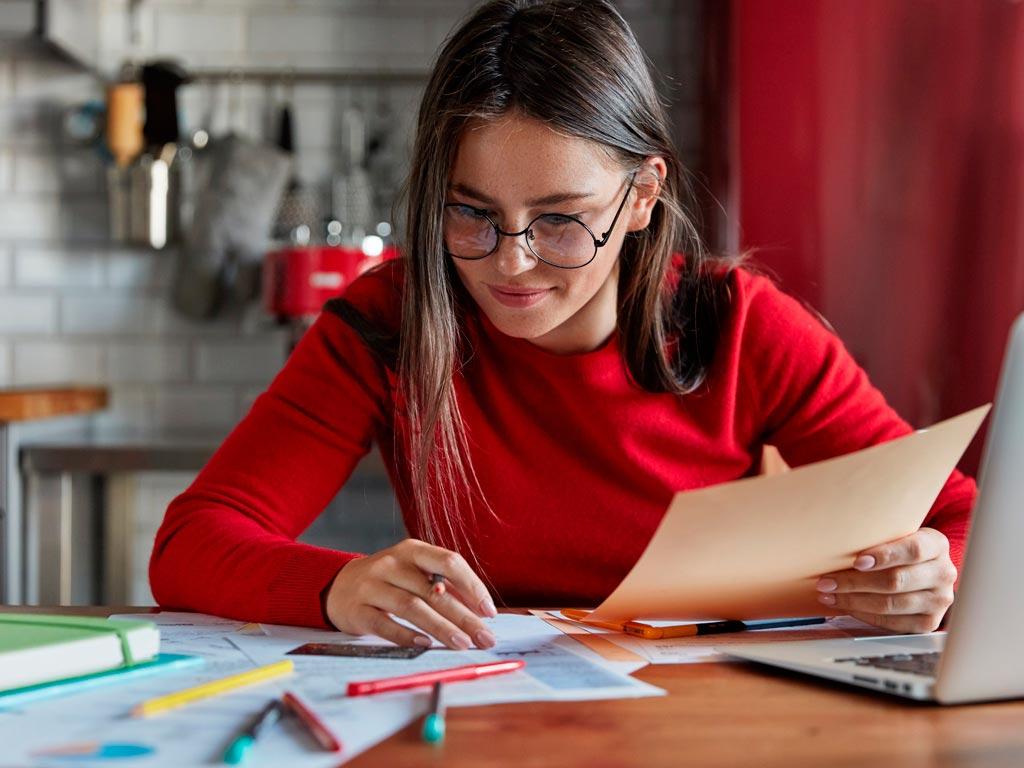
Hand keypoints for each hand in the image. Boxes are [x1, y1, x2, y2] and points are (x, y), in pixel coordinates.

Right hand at [324, 538, 497, 649]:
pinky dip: (406, 635)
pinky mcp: (357, 610)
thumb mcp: (413, 572)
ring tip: (462, 644)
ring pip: (412, 607)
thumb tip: (480, 612)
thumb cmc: (389, 581)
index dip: (472, 586)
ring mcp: (371, 586)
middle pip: (434, 590)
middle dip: (464, 616)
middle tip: (485, 638)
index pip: (448, 562)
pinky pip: (384, 624)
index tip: (489, 611)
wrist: (339, 587)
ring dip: (441, 627)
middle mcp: (391, 563)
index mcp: (412, 550)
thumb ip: (442, 586)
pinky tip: (425, 645)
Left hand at [815, 527, 956, 632]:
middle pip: (896, 580)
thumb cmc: (900, 549)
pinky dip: (864, 615)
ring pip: (892, 604)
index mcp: (937, 545)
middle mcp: (943, 573)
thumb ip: (878, 536)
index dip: (884, 556)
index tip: (856, 561)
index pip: (913, 550)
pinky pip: (892, 623)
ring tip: (828, 594)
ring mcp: (939, 601)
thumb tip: (836, 542)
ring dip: (854, 600)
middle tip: (826, 581)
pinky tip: (845, 606)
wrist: (924, 569)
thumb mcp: (897, 534)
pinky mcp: (929, 622)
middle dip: (855, 582)